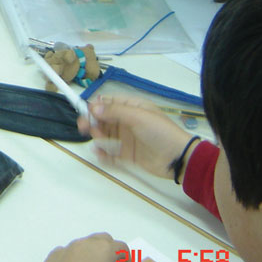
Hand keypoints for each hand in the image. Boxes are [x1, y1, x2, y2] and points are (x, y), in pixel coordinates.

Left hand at [39, 233, 147, 261]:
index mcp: (105, 248)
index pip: (123, 248)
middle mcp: (86, 242)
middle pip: (103, 241)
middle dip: (109, 253)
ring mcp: (68, 247)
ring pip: (84, 245)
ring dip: (91, 255)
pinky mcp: (54, 255)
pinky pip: (67, 253)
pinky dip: (73, 260)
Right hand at [78, 97, 196, 178]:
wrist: (178, 158)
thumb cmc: (160, 132)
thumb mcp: (138, 117)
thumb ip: (114, 111)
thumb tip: (93, 107)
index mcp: (133, 107)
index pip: (109, 103)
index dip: (96, 106)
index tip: (85, 111)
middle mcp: (128, 121)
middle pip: (104, 119)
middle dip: (93, 121)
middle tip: (83, 127)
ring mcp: (128, 138)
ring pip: (106, 134)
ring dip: (97, 135)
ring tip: (97, 138)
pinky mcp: (128, 154)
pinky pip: (111, 152)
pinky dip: (103, 153)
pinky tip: (98, 152)